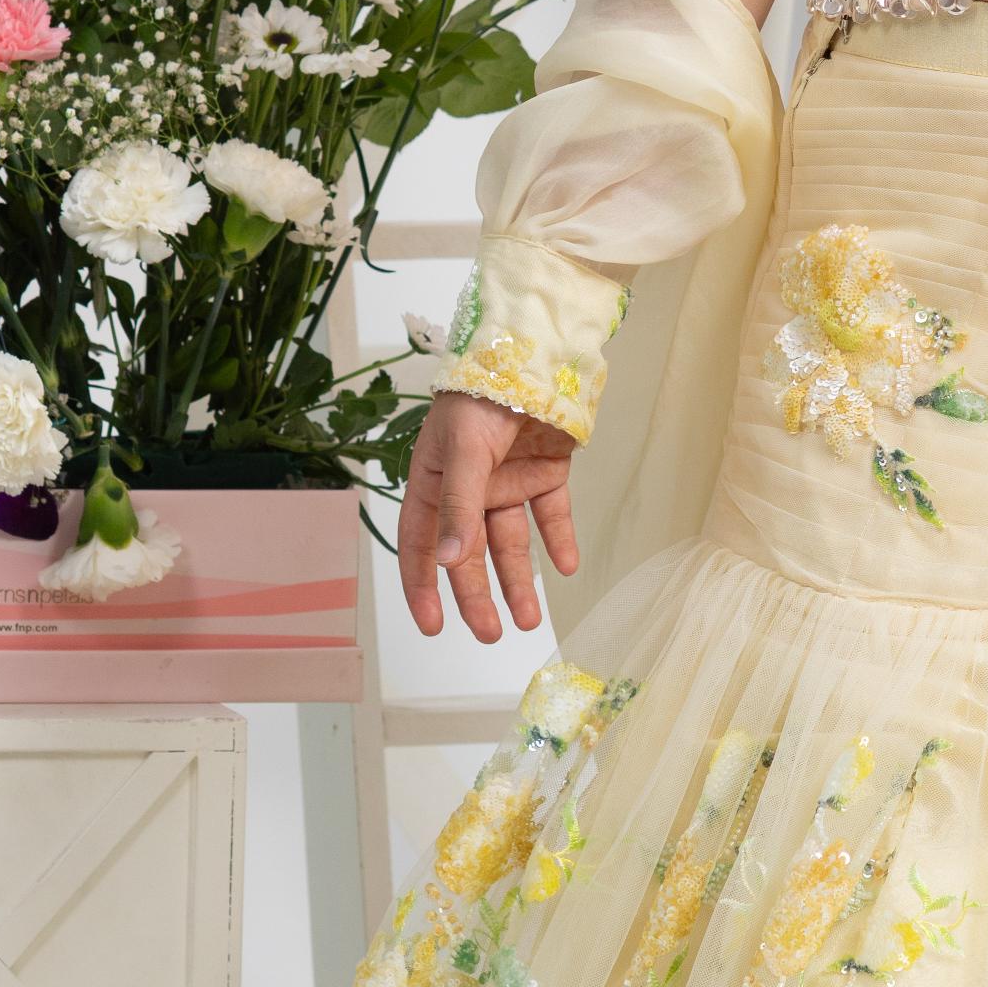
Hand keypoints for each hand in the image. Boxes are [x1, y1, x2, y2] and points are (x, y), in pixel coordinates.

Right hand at [398, 389, 579, 642]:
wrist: (535, 352)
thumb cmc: (481, 397)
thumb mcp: (463, 454)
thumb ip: (459, 509)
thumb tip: (449, 563)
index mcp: (434, 483)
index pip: (421, 545)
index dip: (422, 586)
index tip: (432, 626)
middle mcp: (469, 489)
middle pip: (470, 553)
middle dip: (478, 595)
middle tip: (492, 634)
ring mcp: (509, 482)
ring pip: (511, 542)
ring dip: (519, 580)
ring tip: (531, 620)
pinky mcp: (545, 472)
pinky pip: (551, 515)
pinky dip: (559, 541)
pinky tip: (565, 567)